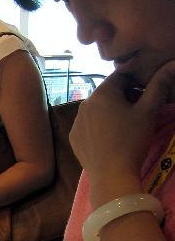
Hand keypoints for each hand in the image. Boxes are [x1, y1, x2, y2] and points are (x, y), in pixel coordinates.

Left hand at [70, 62, 174, 205]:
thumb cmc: (131, 141)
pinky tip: (111, 138)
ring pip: (98, 110)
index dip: (137, 82)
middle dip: (125, 97)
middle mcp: (84, 105)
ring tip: (126, 126)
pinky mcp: (74, 139)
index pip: (121, 76)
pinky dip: (100, 126)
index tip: (147, 94)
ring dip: (112, 112)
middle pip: (108, 93)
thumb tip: (171, 64)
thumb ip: (159, 85)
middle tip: (140, 111)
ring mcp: (76, 123)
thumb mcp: (149, 111)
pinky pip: (89, 125)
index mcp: (101, 94)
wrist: (112, 176)